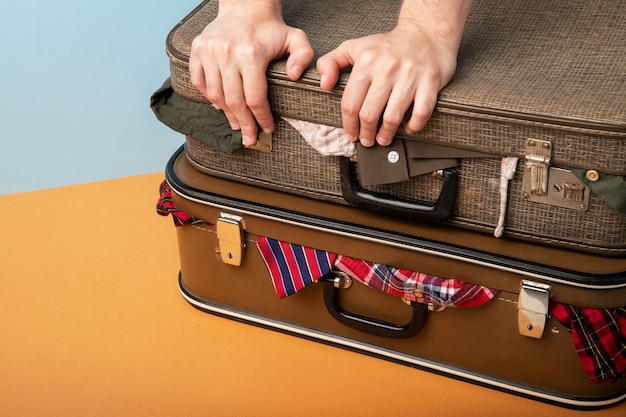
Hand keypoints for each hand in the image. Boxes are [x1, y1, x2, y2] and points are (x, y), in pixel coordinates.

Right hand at [189, 2, 313, 145]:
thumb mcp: (296, 38)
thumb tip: (294, 77)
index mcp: (251, 53)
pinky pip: (199, 82)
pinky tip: (221, 106)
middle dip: (244, 124)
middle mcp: (227, 53)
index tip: (268, 129)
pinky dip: (208, 98)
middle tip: (250, 138)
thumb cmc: (271, 28)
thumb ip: (303, 56)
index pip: (255, 98)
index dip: (262, 118)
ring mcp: (209, 51)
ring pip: (216, 95)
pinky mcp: (197, 50)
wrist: (245, 6)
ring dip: (227, 115)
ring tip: (237, 125)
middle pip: (234, 102)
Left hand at [317, 27, 457, 146]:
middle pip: (369, 114)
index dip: (349, 124)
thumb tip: (324, 84)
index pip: (350, 103)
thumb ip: (331, 62)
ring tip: (383, 139)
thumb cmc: (388, 46)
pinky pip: (420, 112)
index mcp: (366, 61)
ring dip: (386, 134)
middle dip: (365, 133)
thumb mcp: (354, 47)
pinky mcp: (430, 81)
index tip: (351, 134)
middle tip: (367, 140)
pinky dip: (413, 125)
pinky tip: (408, 128)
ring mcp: (410, 75)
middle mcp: (387, 67)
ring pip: (393, 117)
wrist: (425, 33)